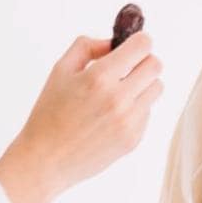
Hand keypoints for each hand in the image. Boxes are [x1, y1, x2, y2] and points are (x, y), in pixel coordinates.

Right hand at [0, 30, 163, 202]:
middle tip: (128, 68)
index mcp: (99, 78)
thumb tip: (113, 42)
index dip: (140, 41)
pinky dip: (136, 108)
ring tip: (119, 92)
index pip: (142, 46)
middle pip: (155, 66)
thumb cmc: (49, 114)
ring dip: (142, 85)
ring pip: (156, 89)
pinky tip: (112, 116)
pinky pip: (147, 113)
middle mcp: (118, 99)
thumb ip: (87, 46)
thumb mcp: (60, 71)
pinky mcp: (133, 139)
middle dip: (143, 61)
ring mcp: (129, 121)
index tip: (134, 44)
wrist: (45, 160)